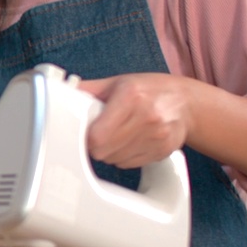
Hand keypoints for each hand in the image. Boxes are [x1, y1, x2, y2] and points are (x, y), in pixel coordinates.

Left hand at [78, 73, 192, 168]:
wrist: (186, 103)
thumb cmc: (149, 90)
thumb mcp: (118, 82)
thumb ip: (89, 89)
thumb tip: (60, 90)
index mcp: (130, 96)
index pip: (97, 136)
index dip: (87, 137)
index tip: (87, 132)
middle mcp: (146, 116)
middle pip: (103, 151)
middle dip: (96, 145)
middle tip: (101, 133)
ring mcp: (157, 135)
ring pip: (115, 160)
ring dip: (110, 152)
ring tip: (118, 136)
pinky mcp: (163, 150)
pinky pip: (129, 164)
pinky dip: (124, 157)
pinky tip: (131, 142)